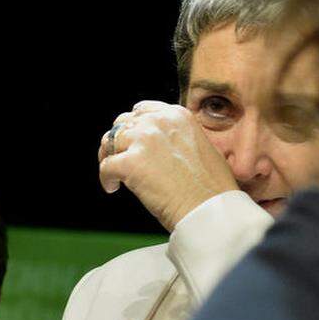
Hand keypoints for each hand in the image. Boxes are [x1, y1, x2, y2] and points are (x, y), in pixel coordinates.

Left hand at [99, 100, 238, 231]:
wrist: (210, 209)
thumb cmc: (212, 187)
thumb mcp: (204, 147)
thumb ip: (181, 138)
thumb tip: (164, 147)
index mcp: (178, 116)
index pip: (143, 110)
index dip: (134, 126)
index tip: (133, 141)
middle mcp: (159, 122)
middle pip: (123, 123)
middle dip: (119, 140)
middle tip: (119, 157)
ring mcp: (143, 141)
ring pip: (110, 141)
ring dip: (109, 156)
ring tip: (114, 174)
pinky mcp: (130, 163)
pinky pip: (106, 166)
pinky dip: (106, 178)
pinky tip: (112, 187)